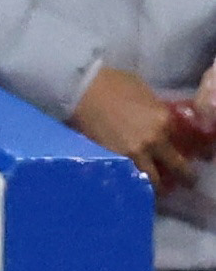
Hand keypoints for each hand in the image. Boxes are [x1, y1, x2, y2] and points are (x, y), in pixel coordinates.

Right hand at [76, 67, 209, 192]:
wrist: (79, 88)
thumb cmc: (111, 82)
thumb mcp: (144, 91)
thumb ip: (156, 111)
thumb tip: (161, 121)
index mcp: (165, 121)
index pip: (186, 143)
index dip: (191, 151)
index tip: (192, 157)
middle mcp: (154, 141)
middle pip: (177, 167)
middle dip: (184, 177)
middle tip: (185, 181)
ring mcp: (133, 153)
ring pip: (153, 180)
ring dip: (157, 185)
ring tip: (157, 187)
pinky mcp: (112, 160)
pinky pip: (130, 177)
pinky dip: (134, 181)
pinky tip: (134, 183)